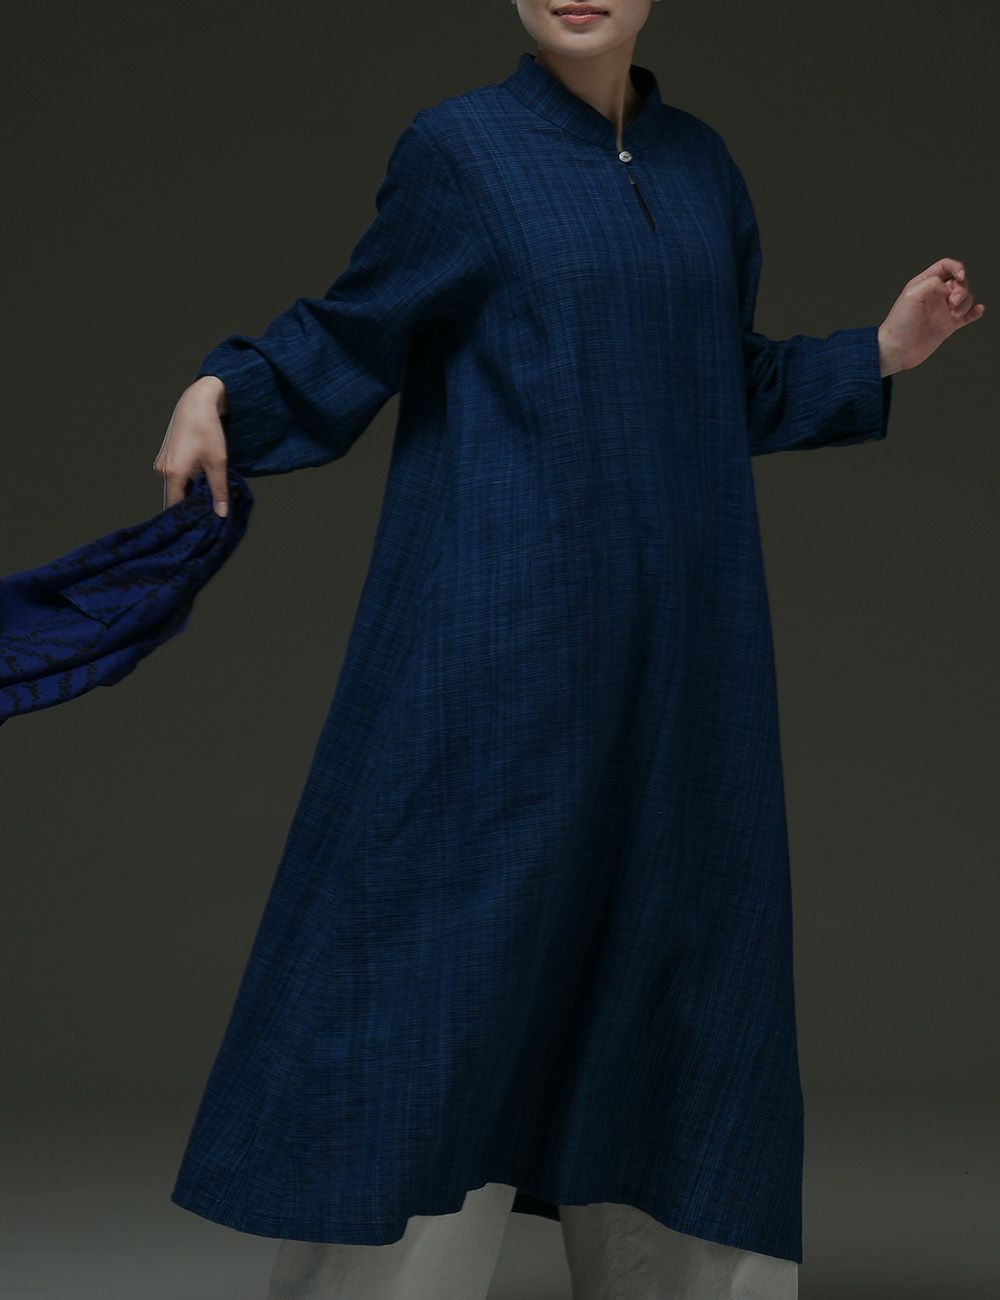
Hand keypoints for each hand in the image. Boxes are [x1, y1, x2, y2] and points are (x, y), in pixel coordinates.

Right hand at [153, 376, 230, 517]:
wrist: (196, 402)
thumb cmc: (207, 430)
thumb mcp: (218, 462)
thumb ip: (218, 490)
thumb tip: (221, 514)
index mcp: (173, 474)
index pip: (175, 508)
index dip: (187, 520)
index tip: (202, 528)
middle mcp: (162, 471)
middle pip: (173, 500)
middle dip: (189, 510)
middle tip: (207, 519)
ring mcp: (162, 464)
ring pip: (174, 490)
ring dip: (189, 498)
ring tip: (207, 504)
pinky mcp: (165, 459)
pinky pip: (174, 480)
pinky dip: (186, 486)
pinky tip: (201, 488)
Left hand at [877, 258, 984, 375]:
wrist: (897, 350)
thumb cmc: (899, 324)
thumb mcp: (912, 295)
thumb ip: (933, 283)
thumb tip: (949, 288)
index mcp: (925, 284)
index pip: (946, 266)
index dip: (957, 268)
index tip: (960, 277)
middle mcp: (935, 295)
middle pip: (959, 282)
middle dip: (961, 290)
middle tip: (952, 303)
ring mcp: (943, 310)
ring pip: (965, 298)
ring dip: (965, 303)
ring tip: (954, 314)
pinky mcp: (949, 325)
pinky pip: (968, 315)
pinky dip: (975, 312)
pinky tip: (978, 310)